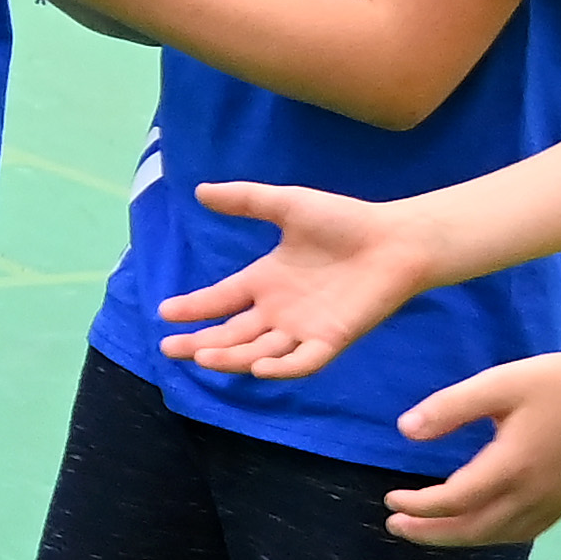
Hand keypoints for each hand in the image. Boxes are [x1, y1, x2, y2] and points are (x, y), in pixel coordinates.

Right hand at [151, 179, 441, 380]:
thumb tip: (201, 191)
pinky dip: (282, 368)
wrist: (396, 239)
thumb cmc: (345, 221)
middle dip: (199, 343)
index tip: (164, 312)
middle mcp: (279, 310)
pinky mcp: (332, 338)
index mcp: (266, 280)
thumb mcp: (288, 204)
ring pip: (259, 352)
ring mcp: (304, 327)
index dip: (193, 308)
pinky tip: (259, 369)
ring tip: (202, 356)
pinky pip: (302, 361)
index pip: (220, 300)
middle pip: (232, 334)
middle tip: (169, 348)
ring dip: (231, 357)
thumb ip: (245, 199)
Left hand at [381, 348, 560, 546]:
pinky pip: (521, 532)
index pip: (452, 501)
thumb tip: (405, 431)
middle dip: (428, 533)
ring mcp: (552, 504)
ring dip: (457, 538)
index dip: (417, 506)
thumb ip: (450, 408)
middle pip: (470, 530)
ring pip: (496, 536)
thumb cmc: (560, 382)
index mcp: (510, 468)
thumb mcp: (499, 383)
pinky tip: (476, 526)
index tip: (390, 499)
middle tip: (395, 527)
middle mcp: (531, 496)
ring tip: (426, 530)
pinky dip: (490, 535)